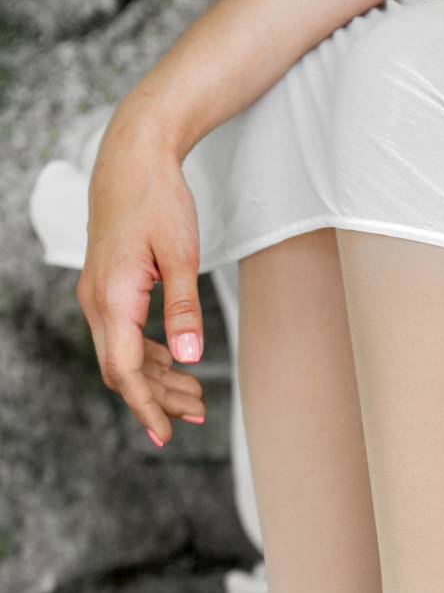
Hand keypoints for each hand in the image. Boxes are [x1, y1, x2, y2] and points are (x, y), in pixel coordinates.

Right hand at [77, 114, 206, 446]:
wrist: (133, 156)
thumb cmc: (158, 198)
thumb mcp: (182, 254)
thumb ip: (184, 309)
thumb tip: (189, 357)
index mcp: (113, 297)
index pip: (126, 370)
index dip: (146, 407)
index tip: (165, 435)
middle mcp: (97, 300)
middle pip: (123, 370)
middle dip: (158, 399)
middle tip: (197, 415)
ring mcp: (97, 294)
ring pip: (123, 355)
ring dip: (157, 379)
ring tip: (194, 398)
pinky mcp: (106, 287)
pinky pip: (123, 335)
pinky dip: (149, 355)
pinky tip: (176, 364)